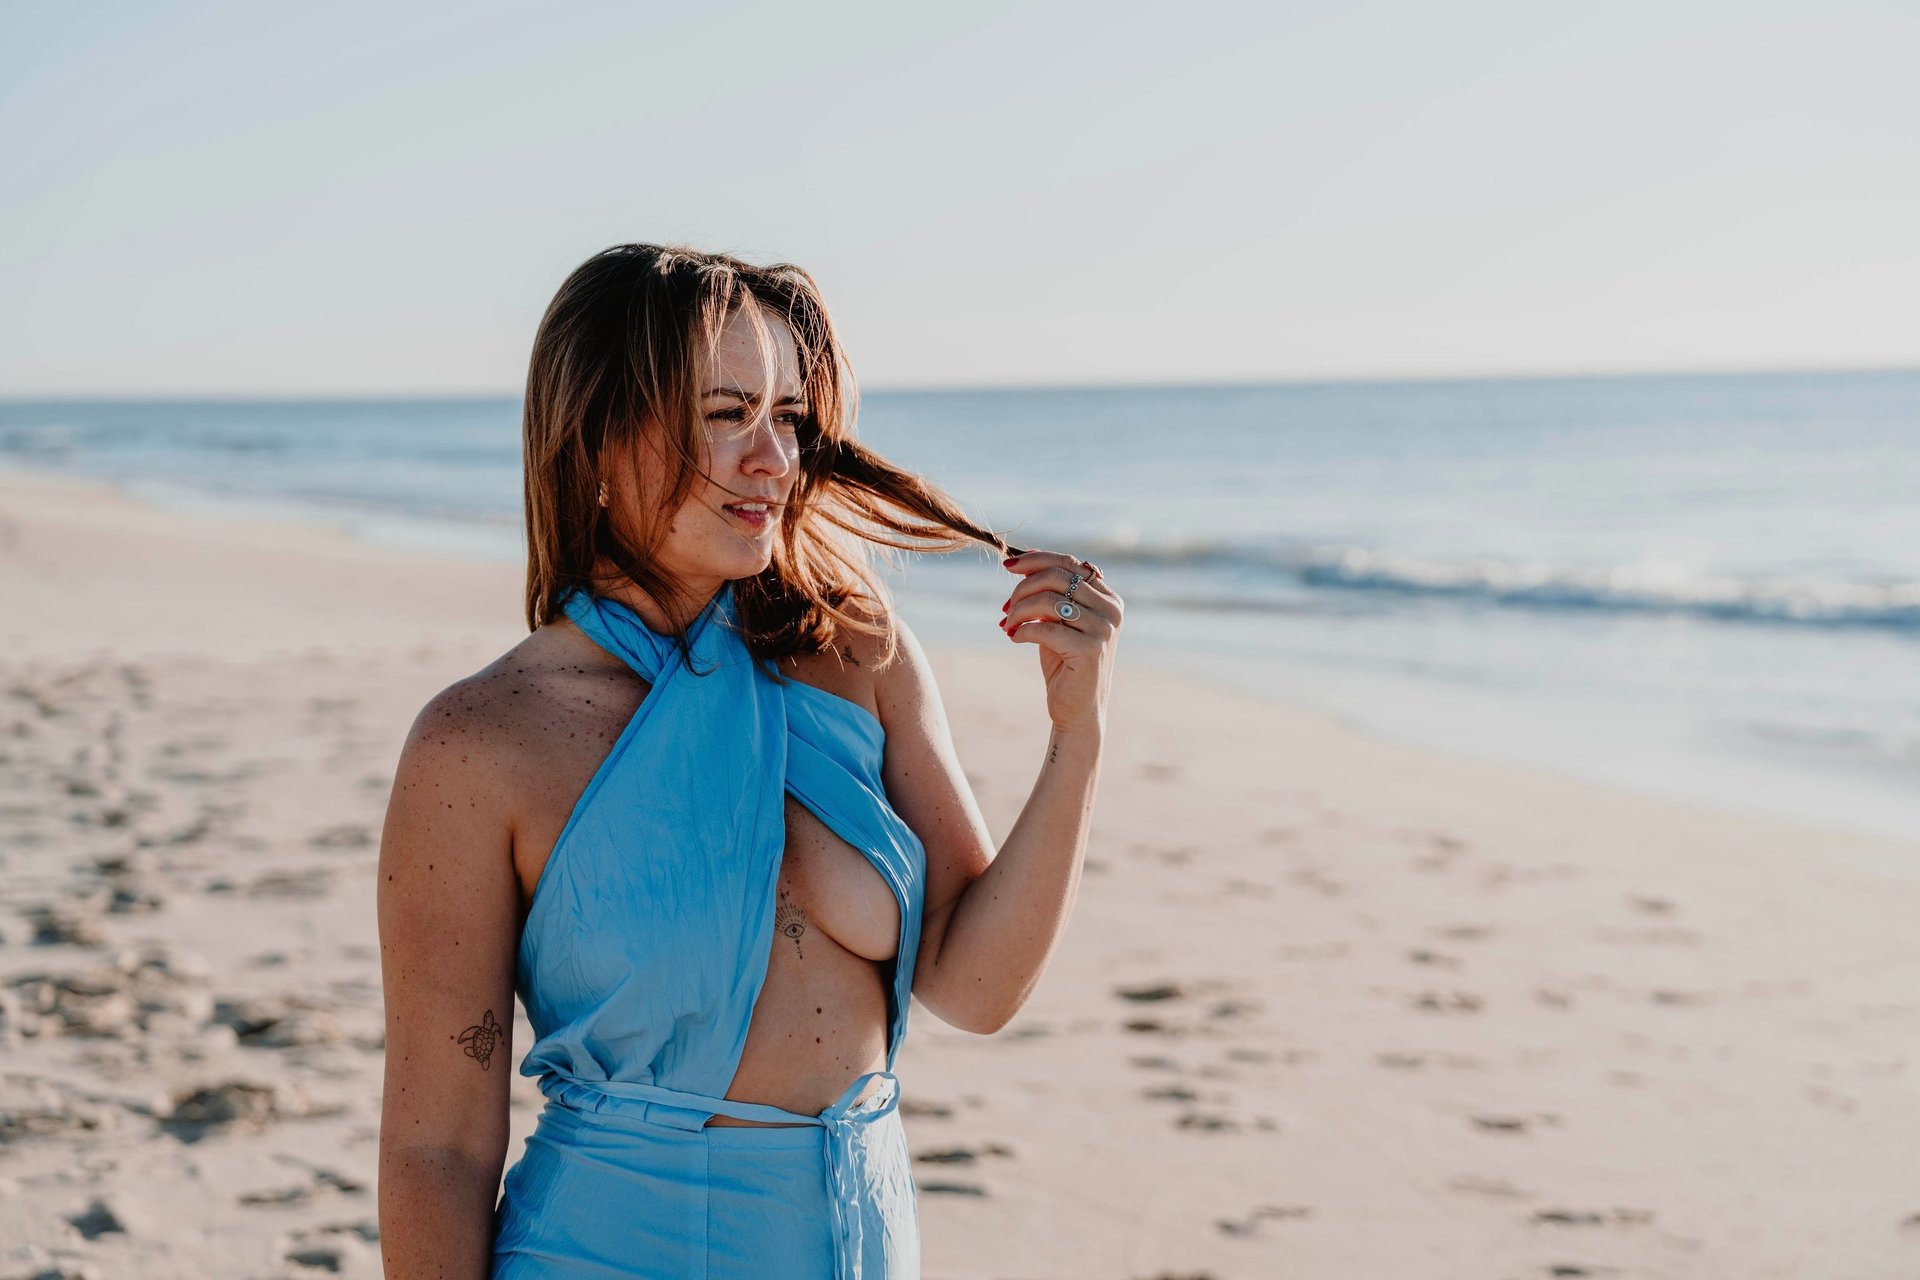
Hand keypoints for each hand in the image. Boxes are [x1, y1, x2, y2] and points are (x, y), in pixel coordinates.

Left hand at [998, 549, 1122, 732]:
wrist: (1077, 709)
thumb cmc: (1065, 663)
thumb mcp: (1059, 621)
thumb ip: (1050, 593)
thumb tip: (1023, 560)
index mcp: (1108, 598)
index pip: (1069, 563)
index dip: (1035, 560)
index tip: (1008, 565)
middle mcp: (1111, 610)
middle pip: (1057, 577)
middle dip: (1022, 588)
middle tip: (1005, 608)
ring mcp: (1103, 630)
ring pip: (1049, 600)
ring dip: (1019, 610)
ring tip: (1007, 625)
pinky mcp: (1090, 651)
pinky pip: (1045, 628)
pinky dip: (1022, 630)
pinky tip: (1014, 637)